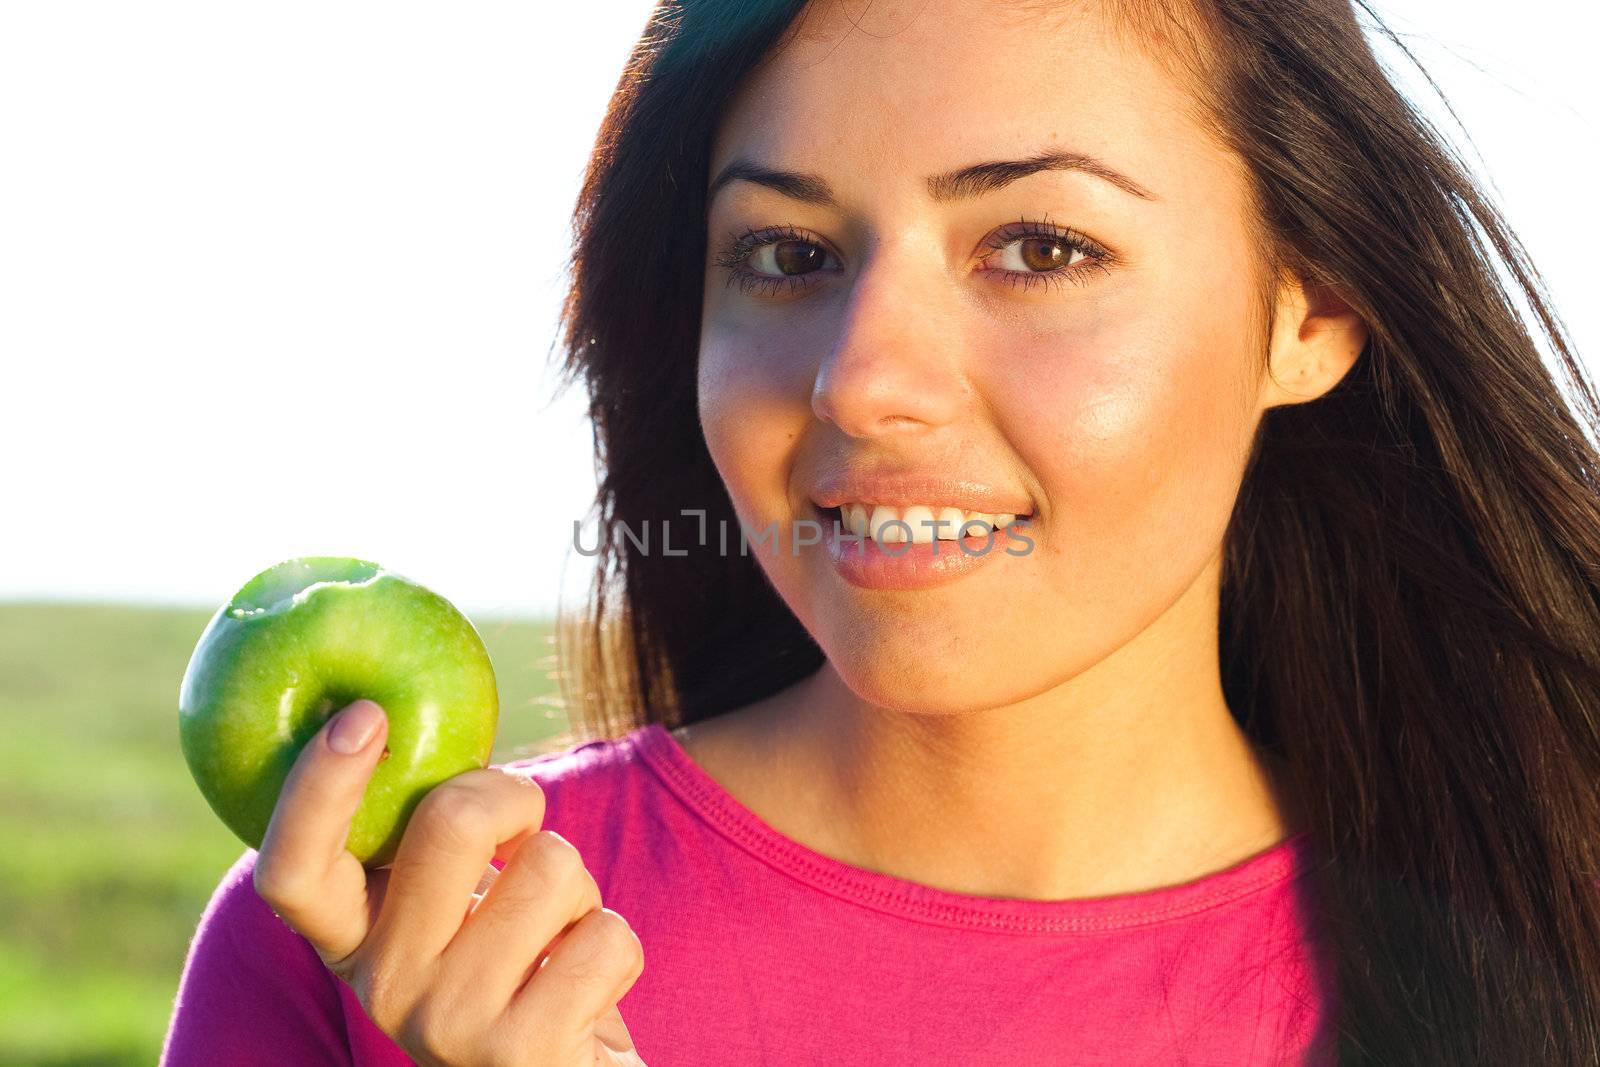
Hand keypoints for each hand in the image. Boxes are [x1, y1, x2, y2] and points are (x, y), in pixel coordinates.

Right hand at [252, 699, 646, 1065]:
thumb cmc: (517, 969)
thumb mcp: (457, 910)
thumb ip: (434, 843)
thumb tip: (413, 714)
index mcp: (351, 941)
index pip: (292, 871)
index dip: (317, 788)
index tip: (364, 714)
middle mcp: (383, 988)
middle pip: (451, 822)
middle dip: (514, 796)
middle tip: (523, 828)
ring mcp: (449, 1027)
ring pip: (550, 865)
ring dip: (579, 890)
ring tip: (558, 942)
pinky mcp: (523, 1054)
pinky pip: (606, 934)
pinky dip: (616, 946)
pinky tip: (587, 994)